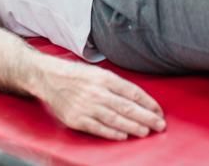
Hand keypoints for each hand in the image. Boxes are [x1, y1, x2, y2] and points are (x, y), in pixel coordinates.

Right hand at [35, 58, 165, 140]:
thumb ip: (116, 84)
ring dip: (133, 127)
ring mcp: (86, 107)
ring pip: (115, 119)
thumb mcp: (98, 72)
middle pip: (127, 107)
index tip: (158, 110)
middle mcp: (97, 92)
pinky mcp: (77, 119)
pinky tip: (124, 135)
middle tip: (159, 124)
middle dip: (146, 117)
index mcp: (105, 78)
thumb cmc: (76, 75)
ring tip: (146, 131)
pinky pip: (98, 128)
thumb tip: (137, 98)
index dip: (148, 103)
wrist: (48, 78)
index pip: (132, 92)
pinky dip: (112, 133)